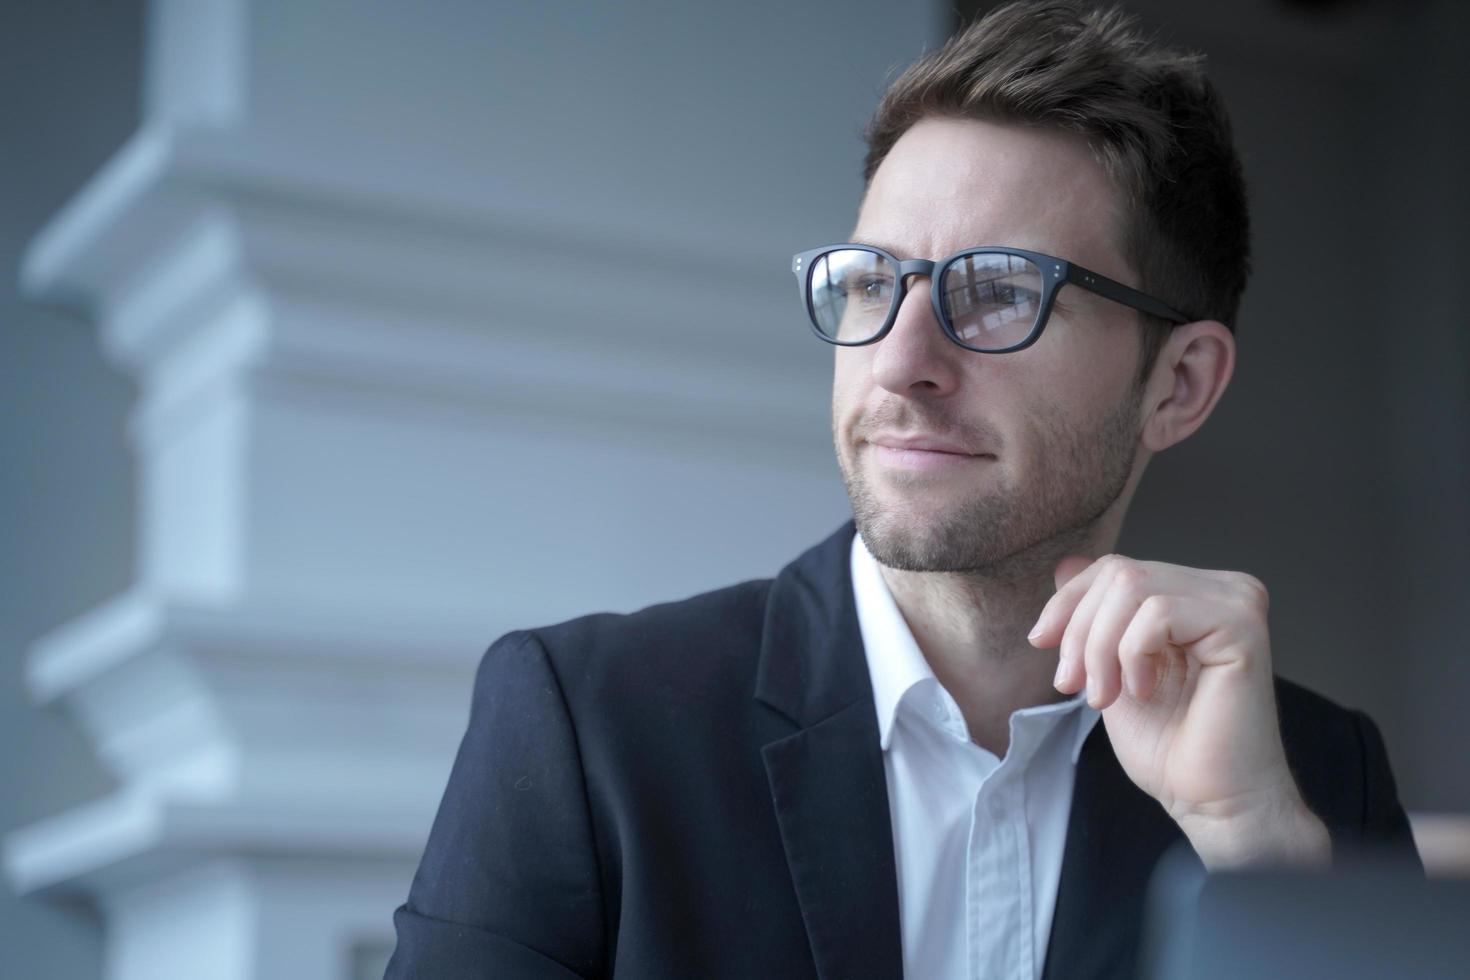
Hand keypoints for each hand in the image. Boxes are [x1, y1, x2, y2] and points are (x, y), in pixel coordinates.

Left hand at [1028, 554, 1329, 869]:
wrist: (1211, 802)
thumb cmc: (1169, 745)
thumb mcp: (1110, 666)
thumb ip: (1096, 614)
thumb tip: (1065, 562)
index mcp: (1194, 594)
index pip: (1114, 567)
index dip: (1067, 602)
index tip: (1042, 643)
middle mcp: (1222, 589)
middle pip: (1119, 573)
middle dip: (1081, 632)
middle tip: (1074, 686)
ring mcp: (1237, 602)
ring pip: (1132, 588)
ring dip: (1101, 648)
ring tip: (1105, 697)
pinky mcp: (1242, 626)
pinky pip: (1157, 614)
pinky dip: (1133, 655)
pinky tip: (1143, 691)